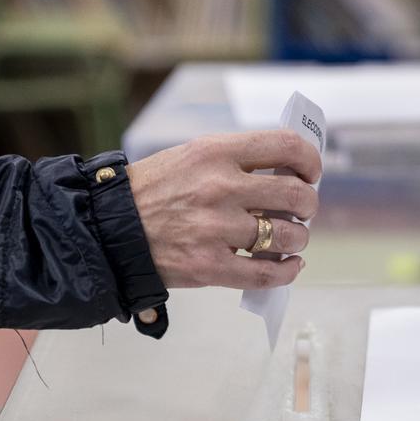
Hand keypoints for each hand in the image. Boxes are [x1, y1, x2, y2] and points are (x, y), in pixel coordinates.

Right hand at [127, 130, 320, 288]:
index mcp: (215, 153)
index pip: (286, 147)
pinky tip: (289, 266)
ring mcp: (215, 229)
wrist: (108, 228)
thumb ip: (236, 161)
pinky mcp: (208, 266)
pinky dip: (286, 272)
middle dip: (307, 205)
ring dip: (297, 239)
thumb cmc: (152, 191)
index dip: (310, 161)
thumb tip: (288, 174)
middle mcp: (219, 188)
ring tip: (289, 239)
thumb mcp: (191, 156)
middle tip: (300, 211)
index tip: (311, 173)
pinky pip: (265, 273)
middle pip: (295, 195)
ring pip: (286, 236)